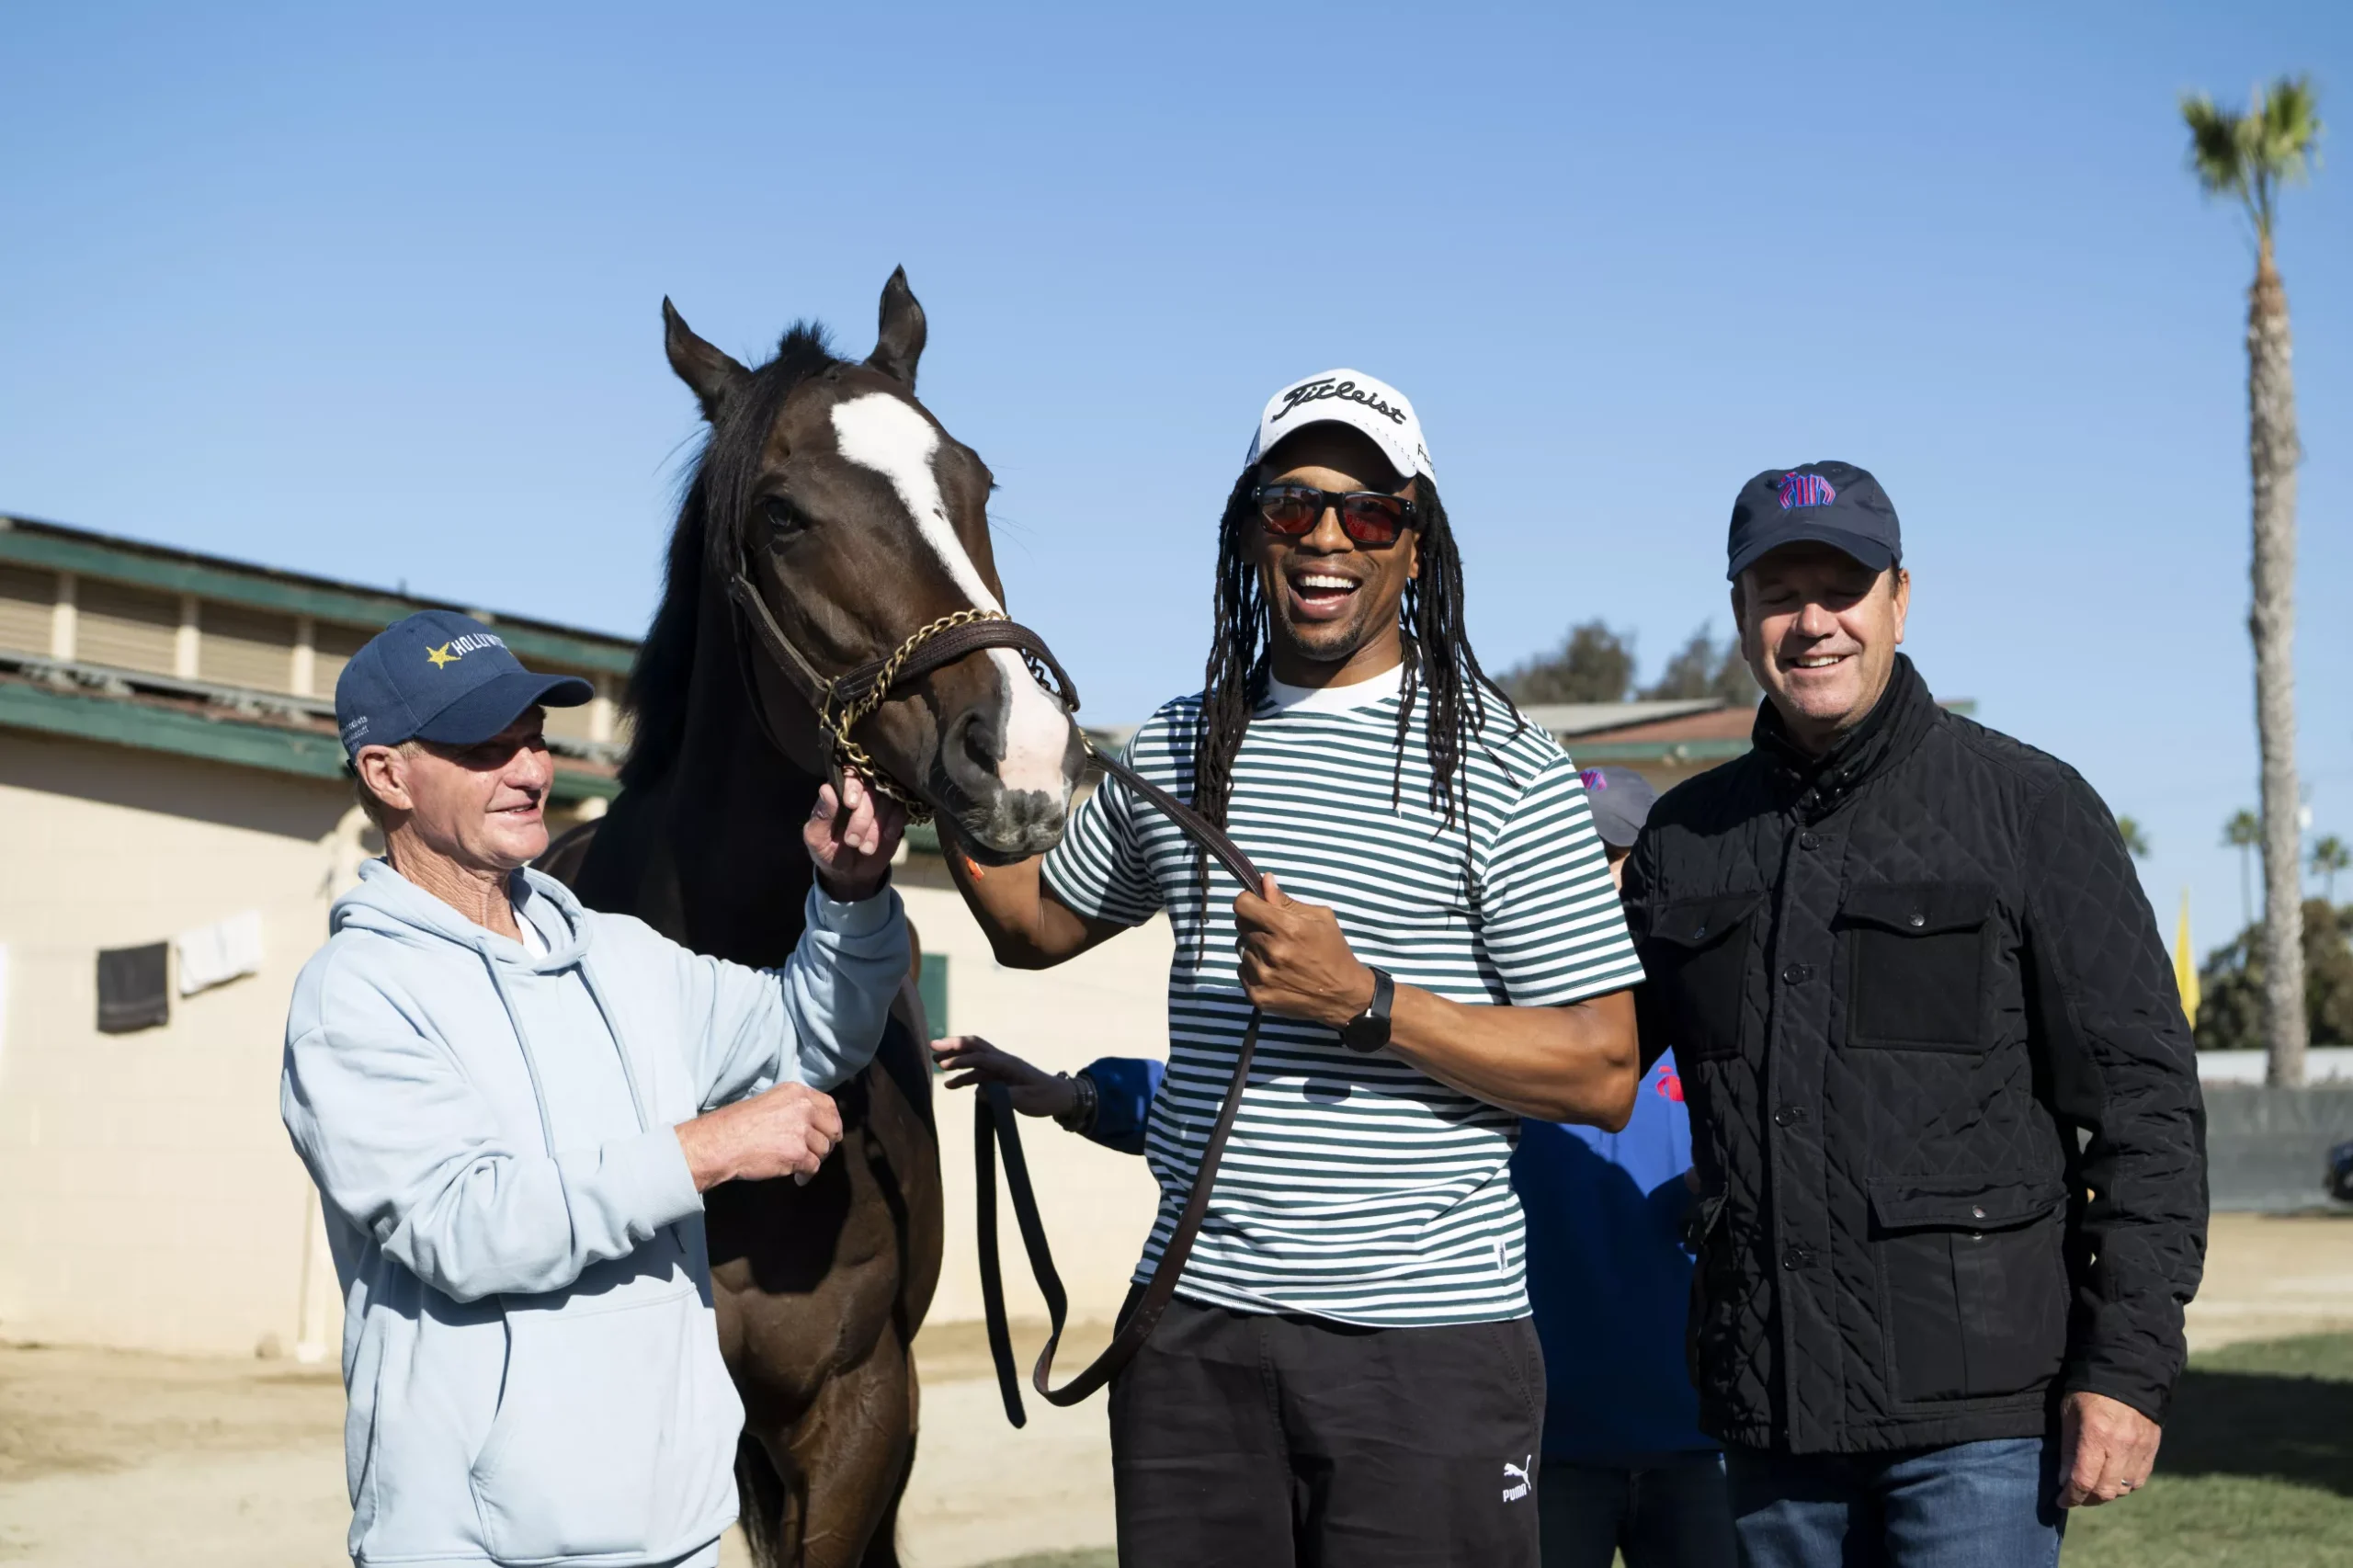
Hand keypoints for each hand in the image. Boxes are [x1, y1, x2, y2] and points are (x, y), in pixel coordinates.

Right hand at [674, 1082, 842, 1190]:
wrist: (721, 1142)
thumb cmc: (737, 1125)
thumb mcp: (770, 1103)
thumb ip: (793, 1108)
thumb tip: (812, 1123)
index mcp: (797, 1092)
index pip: (829, 1105)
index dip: (831, 1122)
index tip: (827, 1133)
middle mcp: (803, 1108)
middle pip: (833, 1128)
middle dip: (828, 1143)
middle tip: (818, 1153)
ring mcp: (802, 1131)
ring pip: (823, 1149)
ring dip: (814, 1159)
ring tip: (800, 1165)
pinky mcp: (798, 1153)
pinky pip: (813, 1167)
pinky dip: (806, 1175)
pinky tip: (798, 1178)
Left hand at [805, 769, 906, 901]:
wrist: (851, 874)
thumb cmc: (828, 851)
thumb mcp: (816, 838)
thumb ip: (821, 815)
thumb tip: (826, 789)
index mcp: (839, 793)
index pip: (849, 775)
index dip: (853, 786)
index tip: (850, 804)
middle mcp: (861, 793)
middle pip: (869, 790)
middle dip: (862, 819)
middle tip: (852, 841)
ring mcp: (881, 803)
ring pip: (886, 802)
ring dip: (875, 828)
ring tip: (864, 849)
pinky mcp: (896, 815)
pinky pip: (902, 810)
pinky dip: (894, 823)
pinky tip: (886, 837)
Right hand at [931, 1035, 1076, 1117]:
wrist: (1060, 1097)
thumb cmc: (1045, 1098)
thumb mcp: (1025, 1100)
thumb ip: (1002, 1096)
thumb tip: (978, 1093)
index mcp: (1009, 1064)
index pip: (981, 1058)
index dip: (961, 1060)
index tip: (943, 1065)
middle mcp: (1003, 1061)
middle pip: (975, 1046)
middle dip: (954, 1045)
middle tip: (932, 1046)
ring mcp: (1002, 1067)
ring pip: (975, 1057)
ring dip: (956, 1059)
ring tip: (936, 1064)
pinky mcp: (1001, 1076)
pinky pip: (979, 1072)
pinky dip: (964, 1075)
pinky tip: (952, 1085)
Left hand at [1233, 875, 1374, 1029]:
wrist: (1342, 995)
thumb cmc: (1333, 951)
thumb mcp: (1320, 918)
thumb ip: (1287, 900)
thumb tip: (1264, 881)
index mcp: (1288, 928)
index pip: (1242, 905)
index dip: (1248, 901)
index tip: (1257, 905)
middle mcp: (1271, 951)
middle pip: (1241, 925)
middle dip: (1255, 924)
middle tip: (1275, 934)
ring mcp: (1262, 976)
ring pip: (1242, 949)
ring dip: (1255, 948)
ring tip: (1278, 956)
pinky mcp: (1257, 996)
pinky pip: (1242, 970)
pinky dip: (1254, 969)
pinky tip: (1275, 973)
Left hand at [2057, 1390, 2162, 1506]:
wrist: (2127, 1372)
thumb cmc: (2089, 1390)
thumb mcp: (2069, 1413)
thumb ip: (2068, 1448)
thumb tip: (2064, 1480)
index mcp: (2096, 1435)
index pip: (2084, 1480)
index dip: (2071, 1496)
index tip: (2061, 1500)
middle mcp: (2121, 1446)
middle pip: (2107, 1491)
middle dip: (2088, 1499)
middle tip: (2076, 1496)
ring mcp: (2140, 1449)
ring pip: (2125, 1489)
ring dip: (2108, 1493)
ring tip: (2093, 1488)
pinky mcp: (2152, 1448)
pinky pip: (2140, 1479)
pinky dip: (2126, 1485)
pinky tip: (2113, 1478)